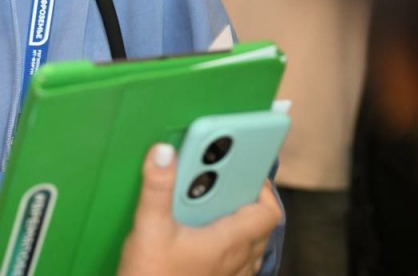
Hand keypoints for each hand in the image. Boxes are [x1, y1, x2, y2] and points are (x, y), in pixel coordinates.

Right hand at [117, 144, 281, 275]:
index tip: (246, 169)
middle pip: (260, 226)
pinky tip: (201, 239)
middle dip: (246, 200)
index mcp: (229, 242)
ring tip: (211, 207)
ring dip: (238, 224)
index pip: (267, 212)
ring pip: (250, 246)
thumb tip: (165, 153)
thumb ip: (158, 188)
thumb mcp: (150, 228)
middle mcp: (236, 261)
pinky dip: (228, 246)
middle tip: (222, 182)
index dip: (262, 187)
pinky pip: (236, 263)